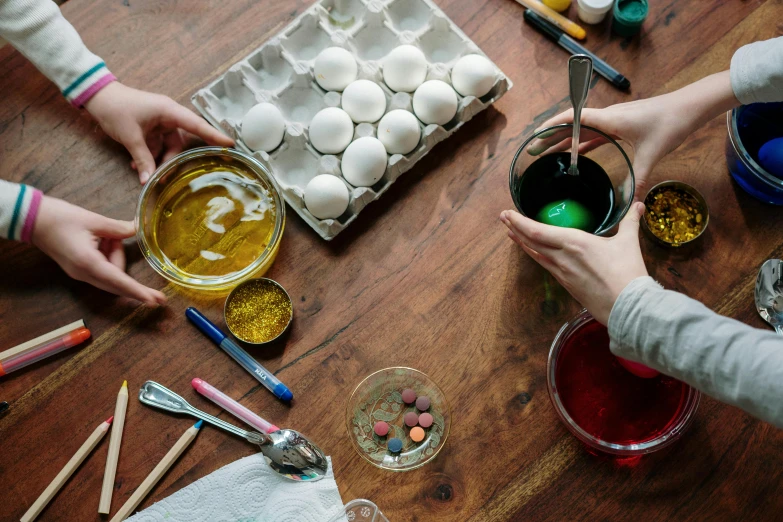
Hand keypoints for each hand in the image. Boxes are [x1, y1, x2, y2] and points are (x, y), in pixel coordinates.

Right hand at [32, 196, 166, 305]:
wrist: (33, 220)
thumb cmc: (61, 218)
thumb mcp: (94, 220)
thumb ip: (119, 229)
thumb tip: (138, 230)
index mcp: (89, 263)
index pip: (120, 282)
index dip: (139, 291)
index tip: (155, 300)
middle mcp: (85, 274)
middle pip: (118, 282)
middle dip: (130, 273)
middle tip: (138, 270)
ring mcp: (80, 275)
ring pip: (111, 276)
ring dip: (115, 256)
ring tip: (105, 235)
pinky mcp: (79, 270)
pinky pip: (102, 270)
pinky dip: (108, 257)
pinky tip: (102, 240)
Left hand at [85, 82, 233, 183]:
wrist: (96, 97)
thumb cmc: (116, 109)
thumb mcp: (130, 136)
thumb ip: (143, 159)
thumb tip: (149, 181)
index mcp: (169, 111)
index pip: (197, 125)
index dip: (214, 135)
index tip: (231, 144)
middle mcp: (168, 116)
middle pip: (180, 143)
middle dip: (173, 160)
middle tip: (168, 177)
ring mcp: (159, 123)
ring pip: (167, 147)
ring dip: (157, 161)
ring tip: (145, 173)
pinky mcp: (150, 128)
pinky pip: (156, 146)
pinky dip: (149, 156)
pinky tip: (137, 167)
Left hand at [500, 202, 647, 324]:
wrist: (628, 308)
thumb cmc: (627, 274)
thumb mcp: (628, 242)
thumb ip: (630, 221)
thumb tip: (638, 205)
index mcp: (574, 243)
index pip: (538, 230)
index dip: (519, 222)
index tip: (507, 213)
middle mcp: (562, 257)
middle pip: (531, 241)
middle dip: (515, 228)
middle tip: (503, 217)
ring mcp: (562, 273)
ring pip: (535, 255)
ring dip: (521, 242)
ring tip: (511, 233)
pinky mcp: (566, 285)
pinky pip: (545, 266)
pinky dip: (534, 256)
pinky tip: (532, 253)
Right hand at [527, 71, 738, 194]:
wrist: (691, 106)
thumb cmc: (670, 123)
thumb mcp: (652, 153)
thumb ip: (639, 177)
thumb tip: (631, 202)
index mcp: (609, 119)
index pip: (572, 119)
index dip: (551, 126)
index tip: (534, 137)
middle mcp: (608, 117)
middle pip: (572, 126)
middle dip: (551, 137)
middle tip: (533, 151)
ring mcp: (614, 121)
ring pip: (582, 131)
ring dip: (565, 141)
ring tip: (547, 153)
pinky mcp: (622, 125)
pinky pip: (596, 135)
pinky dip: (582, 143)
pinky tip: (576, 154)